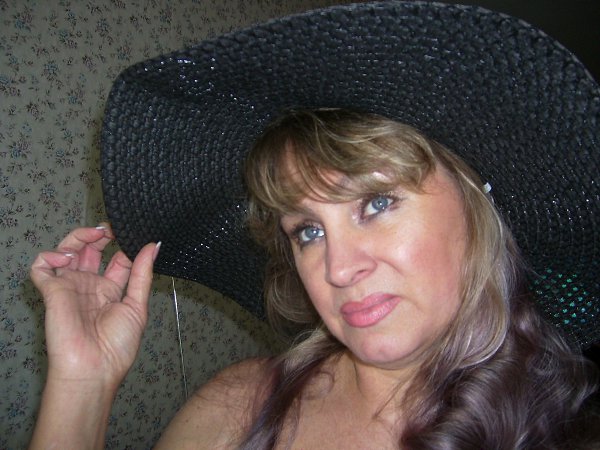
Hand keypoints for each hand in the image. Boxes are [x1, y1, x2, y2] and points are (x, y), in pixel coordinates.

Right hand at [30, 225, 158, 389]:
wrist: (93, 369)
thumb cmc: (117, 346)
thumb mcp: (137, 306)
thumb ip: (142, 274)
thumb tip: (154, 245)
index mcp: (110, 291)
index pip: (117, 259)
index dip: (124, 245)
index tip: (135, 235)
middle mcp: (89, 286)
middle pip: (90, 251)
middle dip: (99, 235)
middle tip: (111, 229)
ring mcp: (69, 287)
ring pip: (66, 251)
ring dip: (78, 238)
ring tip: (94, 235)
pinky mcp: (51, 291)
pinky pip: (41, 266)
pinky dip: (50, 255)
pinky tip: (67, 257)